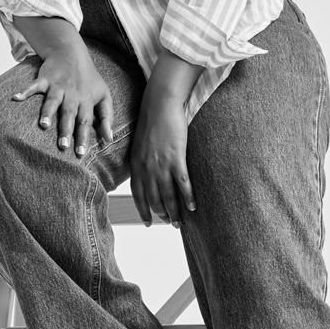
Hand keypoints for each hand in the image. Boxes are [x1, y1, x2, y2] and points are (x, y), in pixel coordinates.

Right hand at [11, 38, 112, 156]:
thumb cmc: (89, 79)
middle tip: (63, 145)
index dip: (83, 137)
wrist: (71, 53)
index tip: (80, 154)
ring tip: (43, 125)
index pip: (85, 121)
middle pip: (69, 113)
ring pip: (53, 101)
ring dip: (48, 112)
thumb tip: (109, 139)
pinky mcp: (45, 79)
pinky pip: (34, 86)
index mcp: (86, 100)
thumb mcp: (104, 96)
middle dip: (66, 129)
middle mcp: (72, 94)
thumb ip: (107, 117)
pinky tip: (16, 98)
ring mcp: (58, 86)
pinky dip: (25, 91)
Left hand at [130, 89, 196, 226]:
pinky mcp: (176, 159)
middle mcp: (146, 168)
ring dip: (175, 211)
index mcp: (136, 165)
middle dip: (162, 214)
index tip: (149, 222)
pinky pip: (182, 184)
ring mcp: (161, 165)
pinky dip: (188, 198)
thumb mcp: (139, 144)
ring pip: (168, 196)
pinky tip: (193, 206)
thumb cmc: (152, 121)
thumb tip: (145, 173)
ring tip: (180, 222)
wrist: (160, 105)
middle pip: (154, 199)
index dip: (144, 210)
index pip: (138, 195)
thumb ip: (141, 161)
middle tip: (171, 223)